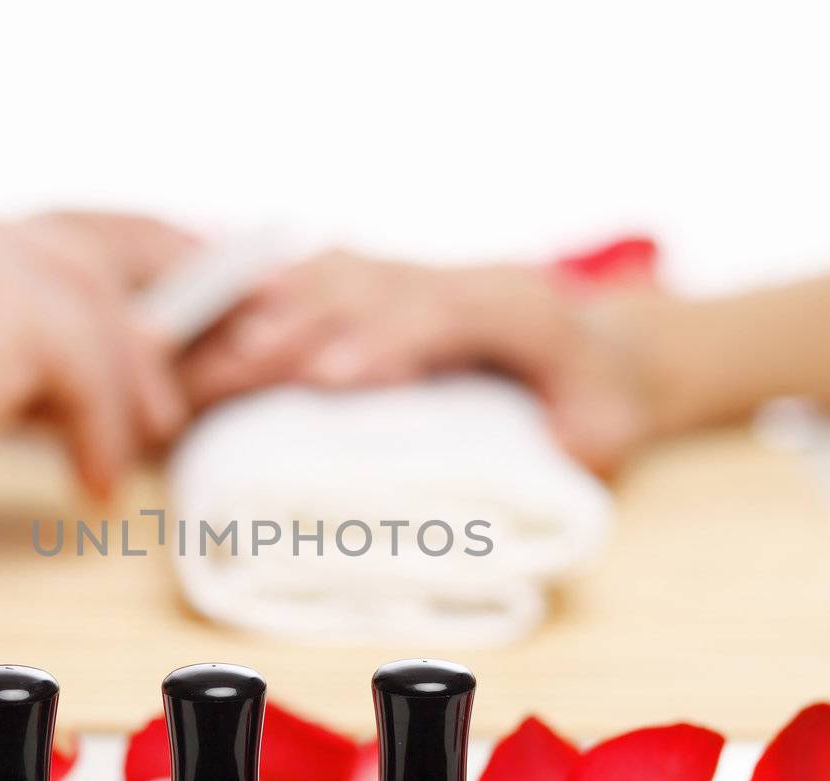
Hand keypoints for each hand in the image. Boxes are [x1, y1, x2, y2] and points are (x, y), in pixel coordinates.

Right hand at [0, 186, 174, 563]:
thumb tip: (115, 339)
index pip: (35, 247)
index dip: (95, 307)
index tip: (136, 359)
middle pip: (77, 269)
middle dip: (126, 346)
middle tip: (154, 416)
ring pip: (93, 318)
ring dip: (122, 397)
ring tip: (118, 461)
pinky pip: (90, 369)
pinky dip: (103, 428)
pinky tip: (90, 481)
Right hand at [178, 249, 658, 471]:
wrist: (614, 354)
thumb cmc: (602, 409)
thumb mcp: (607, 437)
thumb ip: (571, 447)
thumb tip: (515, 458)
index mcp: (534, 311)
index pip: (459, 314)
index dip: (395, 338)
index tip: (333, 374)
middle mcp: (476, 277)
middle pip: (383, 287)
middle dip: (312, 322)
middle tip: (243, 361)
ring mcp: (434, 273)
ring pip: (348, 274)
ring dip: (279, 308)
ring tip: (216, 345)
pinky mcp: (401, 282)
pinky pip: (331, 275)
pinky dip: (278, 294)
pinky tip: (224, 309)